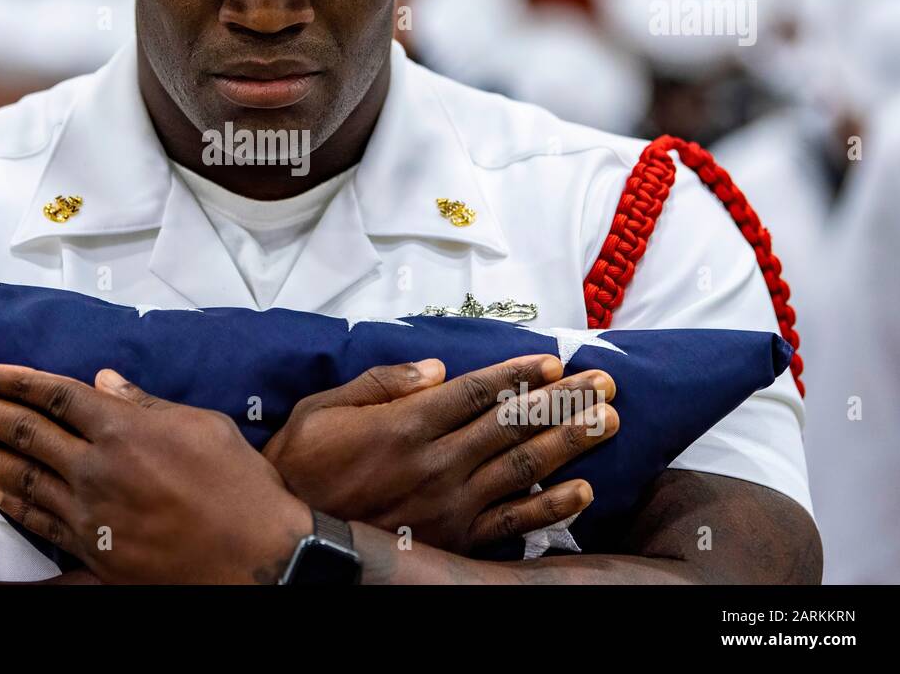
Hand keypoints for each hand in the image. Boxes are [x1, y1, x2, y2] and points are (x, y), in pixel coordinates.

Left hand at [0, 367, 311, 583]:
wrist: (256, 554)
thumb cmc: (239, 484)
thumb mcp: (201, 424)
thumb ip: (146, 403)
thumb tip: (105, 381)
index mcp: (124, 428)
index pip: (55, 396)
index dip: (16, 382)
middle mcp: (98, 467)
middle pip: (24, 433)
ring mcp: (91, 512)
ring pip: (21, 478)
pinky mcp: (95, 549)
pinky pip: (42, 521)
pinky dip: (14, 505)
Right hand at [261, 355, 617, 552]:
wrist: (293, 539)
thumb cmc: (302, 465)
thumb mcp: (322, 409)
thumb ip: (380, 384)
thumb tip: (435, 369)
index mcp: (404, 425)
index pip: (475, 392)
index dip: (517, 374)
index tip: (552, 359)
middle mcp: (435, 462)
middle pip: (512, 424)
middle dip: (562, 400)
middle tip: (602, 382)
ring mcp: (450, 504)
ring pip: (522, 468)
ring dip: (569, 442)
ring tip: (606, 421)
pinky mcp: (456, 539)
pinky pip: (513, 524)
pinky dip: (551, 509)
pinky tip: (582, 491)